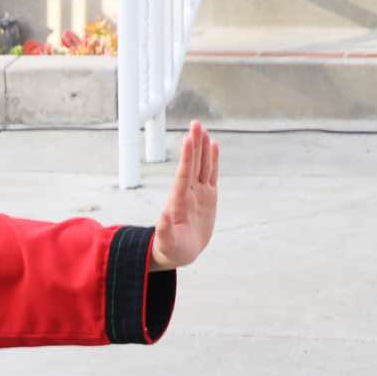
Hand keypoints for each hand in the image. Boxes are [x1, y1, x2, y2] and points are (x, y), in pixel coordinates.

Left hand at [150, 121, 218, 269]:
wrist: (178, 251)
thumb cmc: (171, 249)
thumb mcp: (167, 244)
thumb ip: (165, 231)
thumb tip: (163, 217)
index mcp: (179, 202)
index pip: (183, 175)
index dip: (187, 158)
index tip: (187, 140)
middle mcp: (188, 193)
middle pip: (192, 165)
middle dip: (194, 145)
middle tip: (195, 124)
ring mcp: (198, 193)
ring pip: (202, 166)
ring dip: (202, 148)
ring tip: (202, 129)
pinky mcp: (208, 196)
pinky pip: (211, 174)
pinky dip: (213, 160)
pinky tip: (213, 146)